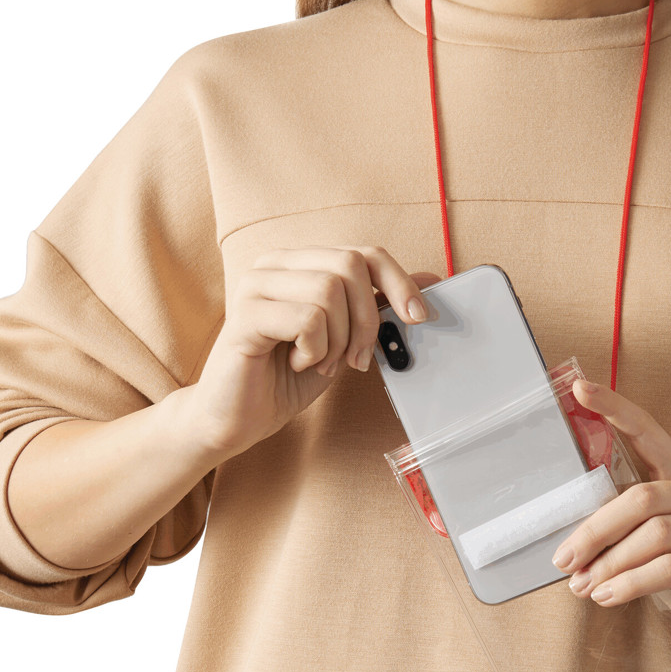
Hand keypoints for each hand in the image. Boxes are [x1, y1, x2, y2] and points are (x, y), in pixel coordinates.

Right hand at [187, 245, 440, 459]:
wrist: (239, 419)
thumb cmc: (287, 378)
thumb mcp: (345, 340)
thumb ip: (378, 307)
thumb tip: (431, 280)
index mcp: (300, 264)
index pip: (364, 252)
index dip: (398, 282)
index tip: (418, 318)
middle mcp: (275, 264)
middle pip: (350, 264)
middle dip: (367, 319)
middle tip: (357, 359)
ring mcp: (256, 285)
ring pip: (329, 290)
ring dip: (338, 340)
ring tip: (319, 363)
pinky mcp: (245, 314)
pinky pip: (307, 319)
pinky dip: (314, 350)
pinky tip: (297, 363)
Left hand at [551, 378, 670, 662]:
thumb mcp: (656, 548)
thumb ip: (625, 533)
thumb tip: (569, 544)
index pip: (650, 434)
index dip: (616, 409)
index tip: (579, 389)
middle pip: (642, 498)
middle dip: (595, 530)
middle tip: (564, 559)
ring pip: (654, 534)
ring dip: (610, 563)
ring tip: (584, 586)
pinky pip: (669, 568)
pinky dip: (630, 583)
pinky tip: (608, 596)